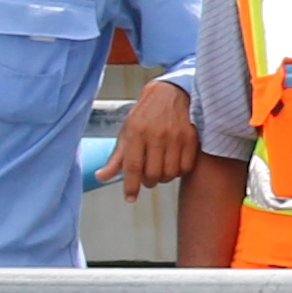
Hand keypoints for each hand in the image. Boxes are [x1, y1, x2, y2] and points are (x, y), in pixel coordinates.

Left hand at [102, 76, 199, 190]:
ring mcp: (175, 136)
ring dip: (163, 178)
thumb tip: (101, 177)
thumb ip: (116, 158)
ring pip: (170, 173)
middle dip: (148, 182)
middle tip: (146, 177)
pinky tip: (173, 164)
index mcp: (135, 132)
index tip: (130, 197)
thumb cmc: (144, 116)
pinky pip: (186, 167)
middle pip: (152, 174)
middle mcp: (155, 134)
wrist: (169, 94)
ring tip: (160, 169)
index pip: (132, 166)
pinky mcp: (190, 138)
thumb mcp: (126, 133)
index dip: (131, 186)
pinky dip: (179, 171)